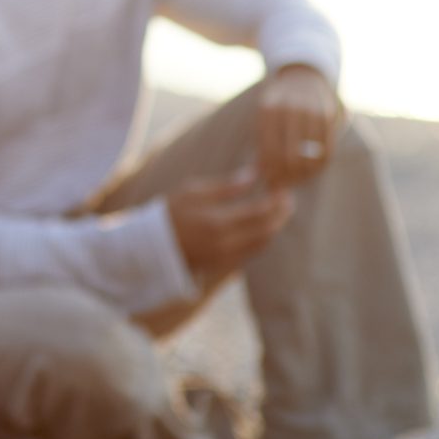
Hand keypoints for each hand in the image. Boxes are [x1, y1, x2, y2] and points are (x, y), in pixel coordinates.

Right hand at [165, 167, 294, 279]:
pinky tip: (262, 224)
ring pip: (264, 243)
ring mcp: (226, 257)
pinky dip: (263, 237)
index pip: (262, 211)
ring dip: (275, 226)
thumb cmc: (170, 213)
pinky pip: (253, 251)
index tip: (281, 186)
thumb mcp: (193, 192)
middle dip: (282, 213)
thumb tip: (254, 174)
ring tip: (277, 209)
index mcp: (218, 222)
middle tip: (286, 198)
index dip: (277, 198)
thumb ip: (226, 186)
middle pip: (268, 229)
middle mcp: (226, 243)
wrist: (151, 246)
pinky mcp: (225, 264)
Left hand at [257, 65, 343, 190]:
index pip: (268, 151)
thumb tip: (257, 177)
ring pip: (310, 156)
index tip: (270, 184)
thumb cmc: (278, 104)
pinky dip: (320, 166)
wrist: (303, 75)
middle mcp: (289, 108)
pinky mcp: (329, 114)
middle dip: (286, 177)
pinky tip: (312, 172)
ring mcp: (311, 110)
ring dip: (304, 175)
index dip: (270, 172)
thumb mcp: (263, 116)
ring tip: (297, 181)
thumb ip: (262, 144)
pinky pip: (327, 150)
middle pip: (289, 157)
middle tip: (284, 186)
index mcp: (266, 109)